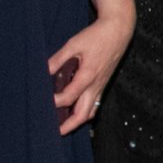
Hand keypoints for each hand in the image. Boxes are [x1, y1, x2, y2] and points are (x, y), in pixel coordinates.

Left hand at [46, 2, 132, 133]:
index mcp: (88, 75)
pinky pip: (96, 104)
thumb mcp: (74, 44)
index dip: (55, 102)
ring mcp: (101, 85)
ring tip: (65, 125)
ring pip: (91, 111)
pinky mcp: (104, 83)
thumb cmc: (97, 35)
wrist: (119, 30)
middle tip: (56, 132)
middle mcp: (96, 85)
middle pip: (83, 114)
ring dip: (78, 120)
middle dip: (69, 125)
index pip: (69, 97)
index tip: (44, 101)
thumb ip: (58, 59)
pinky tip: (77, 110)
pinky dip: (86, 111)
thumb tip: (43, 70)